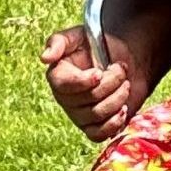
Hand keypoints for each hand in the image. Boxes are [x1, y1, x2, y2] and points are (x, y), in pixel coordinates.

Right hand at [41, 25, 142, 141]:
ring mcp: (79, 115)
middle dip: (111, 83)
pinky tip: (123, 108)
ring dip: (118, 97)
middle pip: (88, 100)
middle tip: (120, 70)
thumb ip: (59, 41)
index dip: (84, 81)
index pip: (64, 86)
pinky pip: (99, 135)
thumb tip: (44, 58)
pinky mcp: (94, 127)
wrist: (125, 61)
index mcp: (58, 77)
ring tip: (124, 84)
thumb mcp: (80, 36)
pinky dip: (114, 123)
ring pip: (97, 115)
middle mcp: (66, 99)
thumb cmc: (100, 46)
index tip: (100, 72)